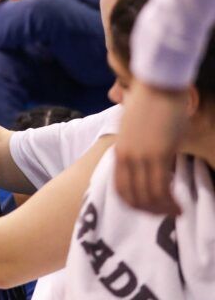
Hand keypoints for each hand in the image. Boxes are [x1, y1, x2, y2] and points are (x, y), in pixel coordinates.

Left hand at [114, 82, 186, 214]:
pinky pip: (161, 187)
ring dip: (162, 209)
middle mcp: (126, 157)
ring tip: (176, 211)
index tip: (149, 209)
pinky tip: (179, 204)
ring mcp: (140, 156)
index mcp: (119, 151)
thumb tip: (153, 160)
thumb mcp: (138, 130)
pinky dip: (169, 201)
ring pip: (147, 196)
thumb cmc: (151, 103)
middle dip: (148, 211)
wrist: (157, 84)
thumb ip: (140, 147)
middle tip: (165, 214)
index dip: (134, 204)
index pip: (119, 188)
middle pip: (132, 196)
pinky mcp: (157, 153)